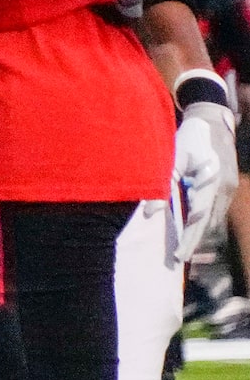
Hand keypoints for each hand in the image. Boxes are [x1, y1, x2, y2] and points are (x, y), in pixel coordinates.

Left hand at [173, 81, 238, 261]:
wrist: (213, 121)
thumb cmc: (190, 138)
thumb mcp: (174, 158)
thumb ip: (162, 185)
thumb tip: (149, 213)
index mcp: (211, 182)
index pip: (199, 218)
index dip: (189, 238)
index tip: (179, 255)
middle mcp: (223, 188)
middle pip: (208, 223)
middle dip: (194, 241)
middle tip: (179, 258)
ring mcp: (229, 188)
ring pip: (214, 218)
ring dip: (200, 232)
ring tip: (183, 246)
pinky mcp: (228, 186)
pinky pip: (216, 209)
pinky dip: (204, 220)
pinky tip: (191, 227)